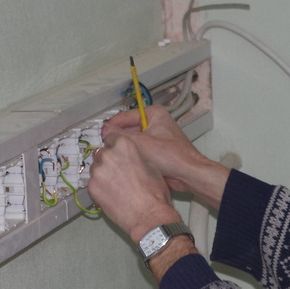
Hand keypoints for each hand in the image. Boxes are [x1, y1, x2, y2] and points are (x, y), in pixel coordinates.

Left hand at [87, 123, 181, 241]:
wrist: (149, 217)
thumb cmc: (154, 194)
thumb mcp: (151, 166)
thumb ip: (135, 156)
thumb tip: (129, 157)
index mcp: (124, 145)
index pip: (111, 138)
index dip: (115, 146)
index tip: (116, 153)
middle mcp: (108, 155)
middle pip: (101, 153)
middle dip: (108, 161)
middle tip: (119, 173)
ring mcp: (98, 171)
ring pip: (96, 168)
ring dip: (103, 174)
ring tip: (116, 186)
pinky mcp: (92, 187)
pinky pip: (92, 182)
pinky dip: (99, 187)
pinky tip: (112, 194)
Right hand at [100, 105, 230, 209]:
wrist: (188, 174)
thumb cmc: (172, 156)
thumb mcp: (140, 143)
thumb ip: (119, 136)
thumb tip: (106, 132)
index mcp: (154, 113)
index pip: (127, 116)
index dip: (113, 125)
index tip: (102, 133)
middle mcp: (156, 123)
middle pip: (130, 128)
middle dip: (119, 138)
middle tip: (105, 145)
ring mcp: (157, 138)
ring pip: (134, 141)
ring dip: (126, 148)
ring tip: (114, 154)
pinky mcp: (158, 151)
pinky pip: (141, 151)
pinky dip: (133, 155)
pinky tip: (126, 161)